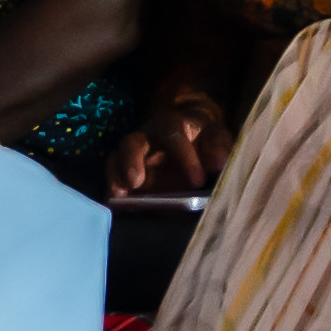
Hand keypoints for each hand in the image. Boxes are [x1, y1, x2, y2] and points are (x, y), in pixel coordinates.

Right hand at [100, 103, 220, 196]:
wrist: (192, 143)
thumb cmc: (204, 140)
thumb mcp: (216, 138)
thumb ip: (218, 147)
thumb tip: (218, 163)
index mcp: (170, 125)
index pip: (172, 134)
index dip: (184, 156)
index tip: (197, 181)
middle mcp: (145, 138)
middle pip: (132, 143)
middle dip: (131, 161)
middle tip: (136, 183)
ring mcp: (131, 156)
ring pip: (116, 159)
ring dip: (116, 177)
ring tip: (119, 196)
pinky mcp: (124, 174)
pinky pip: (112, 179)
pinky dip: (112, 190)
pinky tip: (116, 206)